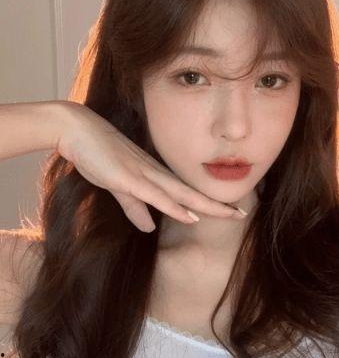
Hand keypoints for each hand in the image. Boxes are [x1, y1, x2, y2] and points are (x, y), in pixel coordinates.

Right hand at [56, 102, 245, 232]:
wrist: (77, 131)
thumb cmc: (99, 155)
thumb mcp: (120, 188)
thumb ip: (135, 207)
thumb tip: (149, 227)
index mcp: (154, 175)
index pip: (186, 192)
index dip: (207, 202)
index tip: (227, 209)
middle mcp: (155, 174)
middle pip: (191, 194)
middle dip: (217, 205)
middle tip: (241, 214)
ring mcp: (144, 174)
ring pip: (181, 194)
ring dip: (206, 205)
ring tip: (230, 214)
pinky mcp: (128, 178)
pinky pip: (156, 195)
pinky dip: (174, 206)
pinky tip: (191, 216)